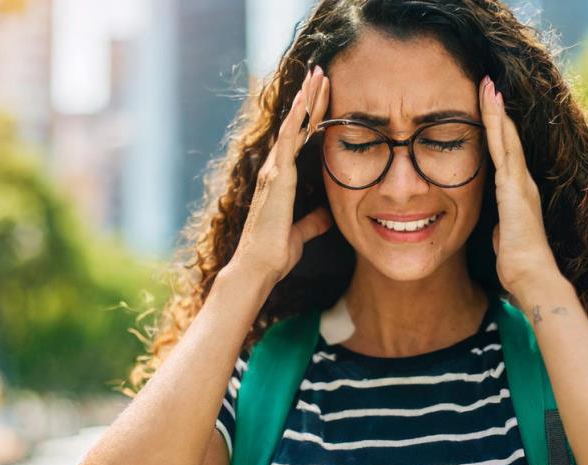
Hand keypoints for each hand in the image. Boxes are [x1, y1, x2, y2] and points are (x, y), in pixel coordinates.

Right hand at [228, 66, 332, 286]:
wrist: (259, 267)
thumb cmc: (275, 253)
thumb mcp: (302, 233)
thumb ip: (313, 221)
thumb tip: (328, 215)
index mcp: (281, 180)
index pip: (299, 140)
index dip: (311, 117)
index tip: (323, 96)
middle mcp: (275, 170)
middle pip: (295, 126)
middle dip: (310, 99)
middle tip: (322, 74)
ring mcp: (274, 171)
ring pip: (292, 125)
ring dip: (306, 99)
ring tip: (318, 75)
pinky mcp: (277, 176)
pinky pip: (287, 140)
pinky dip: (296, 118)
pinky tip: (305, 99)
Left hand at [479, 75, 561, 296]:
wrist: (532, 277)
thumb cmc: (519, 266)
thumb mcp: (504, 241)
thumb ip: (501, 229)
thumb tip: (497, 231)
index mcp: (518, 194)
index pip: (505, 155)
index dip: (497, 131)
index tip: (487, 108)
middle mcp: (523, 183)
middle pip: (507, 139)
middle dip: (496, 111)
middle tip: (487, 83)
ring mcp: (520, 183)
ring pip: (506, 138)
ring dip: (496, 110)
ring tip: (487, 84)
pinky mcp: (515, 187)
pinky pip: (505, 149)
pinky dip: (498, 126)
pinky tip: (493, 107)